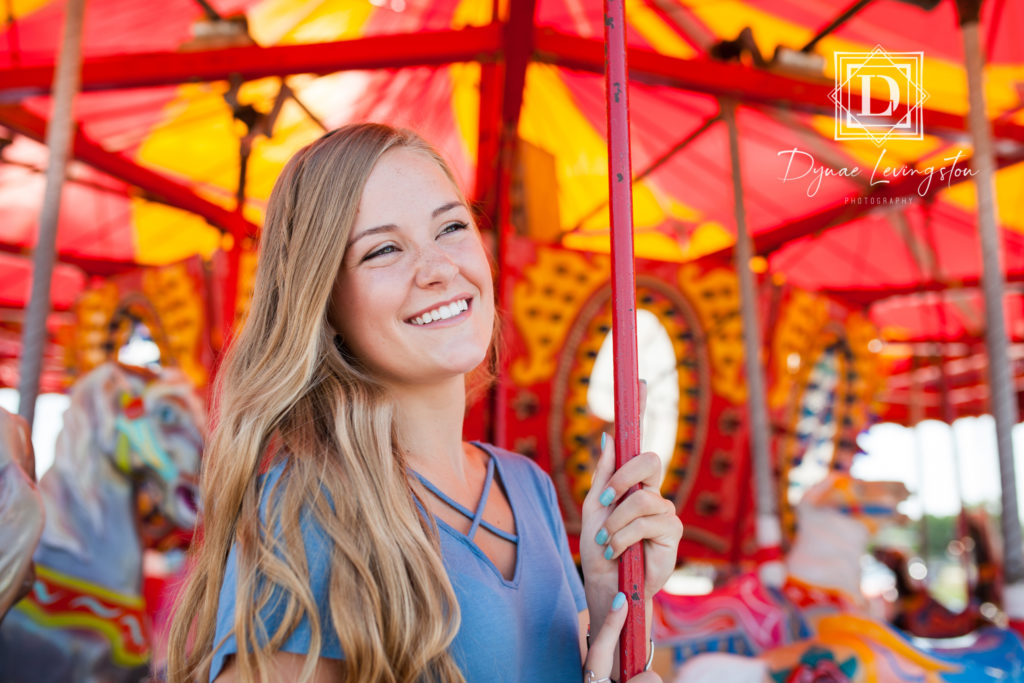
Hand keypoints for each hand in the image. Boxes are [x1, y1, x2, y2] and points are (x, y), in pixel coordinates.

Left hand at [579, 384, 682, 672]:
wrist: (605, 587)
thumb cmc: (598, 548)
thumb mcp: (592, 508)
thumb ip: (604, 473)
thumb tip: (608, 433)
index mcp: (631, 481)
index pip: (638, 440)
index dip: (641, 406)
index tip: (639, 377)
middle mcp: (652, 491)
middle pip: (649, 460)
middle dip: (622, 478)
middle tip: (602, 501)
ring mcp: (665, 512)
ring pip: (642, 499)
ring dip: (616, 522)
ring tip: (606, 543)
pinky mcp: (673, 535)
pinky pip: (649, 522)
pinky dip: (625, 537)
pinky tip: (618, 552)